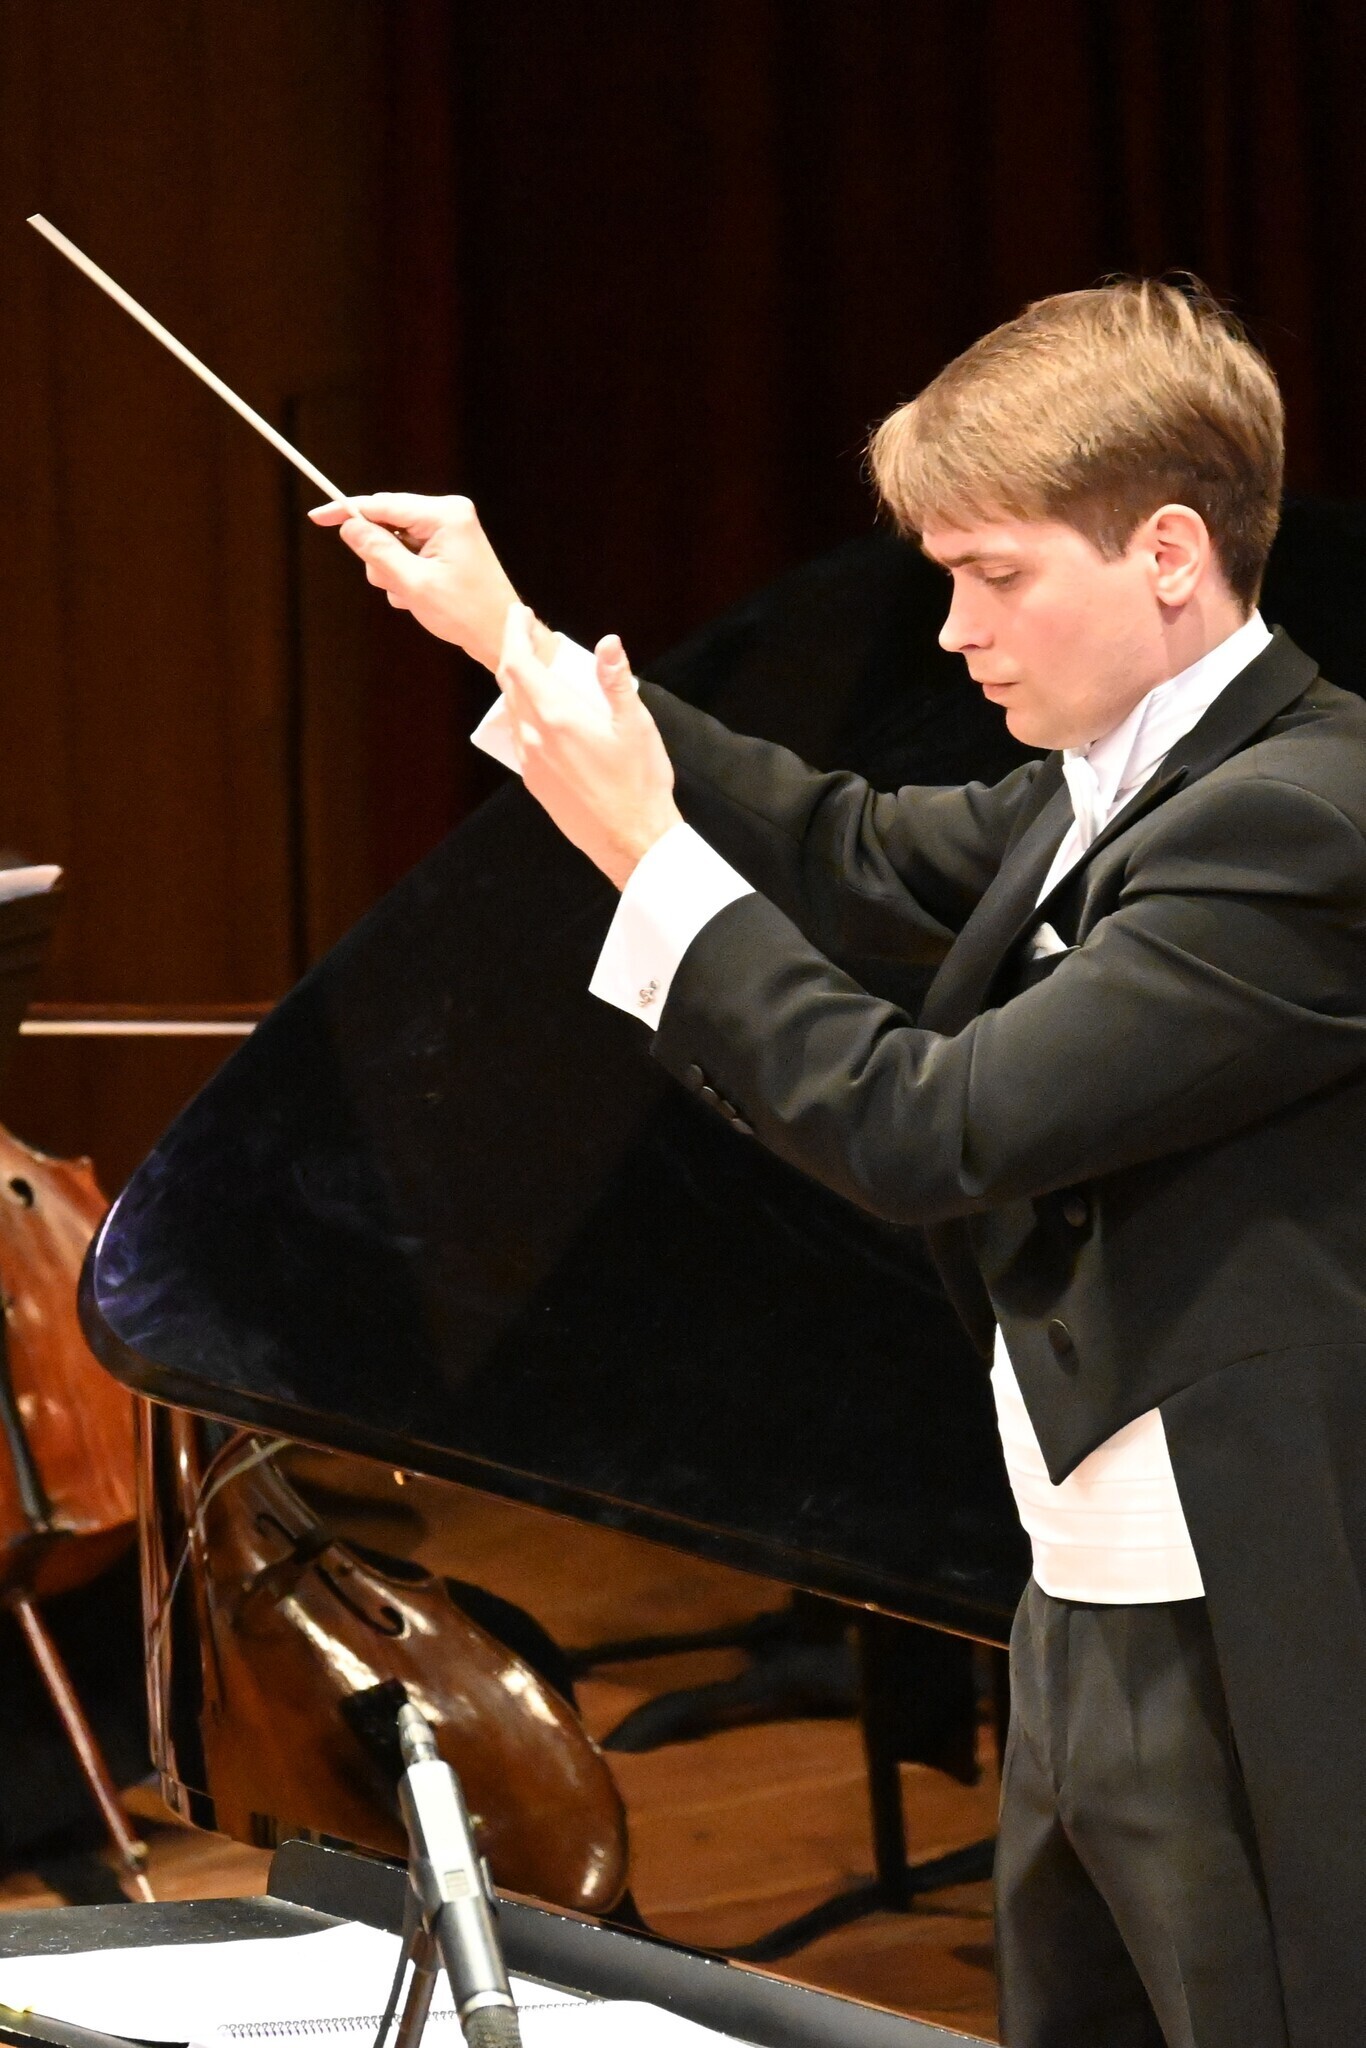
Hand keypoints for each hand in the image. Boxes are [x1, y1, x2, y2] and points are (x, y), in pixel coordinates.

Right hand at [308, 493, 523, 669]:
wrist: (500, 635)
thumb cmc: (465, 612)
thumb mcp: (413, 584)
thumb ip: (377, 551)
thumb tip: (349, 526)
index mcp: (444, 515)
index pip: (382, 504)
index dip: (347, 511)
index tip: (317, 516)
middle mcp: (448, 514)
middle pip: (388, 523)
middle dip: (381, 557)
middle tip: (394, 585)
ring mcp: (450, 530)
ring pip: (395, 543)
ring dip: (393, 572)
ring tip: (412, 596)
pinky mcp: (449, 547)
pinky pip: (410, 554)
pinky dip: (406, 577)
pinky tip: (422, 597)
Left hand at [498, 608, 681, 888]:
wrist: (630, 841)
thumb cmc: (639, 783)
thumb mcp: (635, 726)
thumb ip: (617, 681)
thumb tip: (608, 641)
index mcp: (557, 717)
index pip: (519, 664)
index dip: (514, 634)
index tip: (519, 613)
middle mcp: (534, 738)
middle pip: (509, 684)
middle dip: (513, 652)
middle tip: (524, 631)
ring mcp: (530, 762)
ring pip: (512, 711)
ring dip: (517, 683)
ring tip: (535, 668)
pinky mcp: (535, 782)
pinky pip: (520, 737)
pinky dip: (525, 712)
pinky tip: (544, 713)